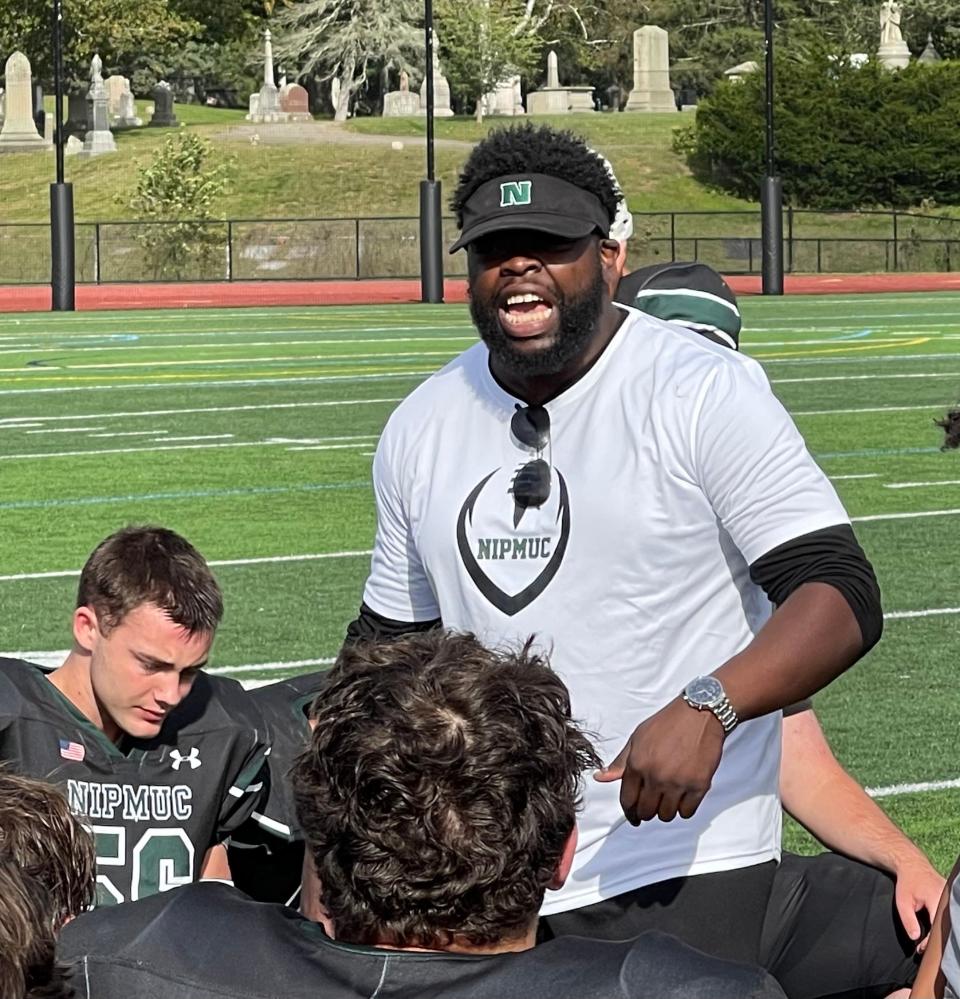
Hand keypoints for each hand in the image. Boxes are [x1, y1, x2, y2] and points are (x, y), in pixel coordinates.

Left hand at [594, 697, 725, 824]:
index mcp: (637, 764)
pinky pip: (687, 812)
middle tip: (652, 804)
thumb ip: (620, 762)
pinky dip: (684, 808)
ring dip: (665, 810)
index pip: (627, 800)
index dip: (629, 812)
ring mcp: (678, 782)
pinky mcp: (699, 785)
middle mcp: (656, 776)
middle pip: (646, 811)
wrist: (699, 713)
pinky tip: (682, 797)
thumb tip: (600, 777)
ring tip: (668, 798)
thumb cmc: (667, 724)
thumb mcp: (637, 738)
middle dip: (647, 812)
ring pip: (666, 815)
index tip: (633, 817)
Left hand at [893, 852, 945, 952]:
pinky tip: (937, 934)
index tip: (921, 949)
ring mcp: (953, 899)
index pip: (938, 928)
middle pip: (948, 927)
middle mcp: (950, 900)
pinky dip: (945, 927)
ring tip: (931, 943)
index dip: (930, 941)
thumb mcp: (902, 901)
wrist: (913, 865)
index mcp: (937, 900)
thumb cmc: (907, 883)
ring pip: (951, 923)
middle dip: (939, 941)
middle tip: (926, 949)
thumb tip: (916, 939)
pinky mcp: (954, 900)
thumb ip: (908, 920)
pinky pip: (951, 917)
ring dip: (943, 935)